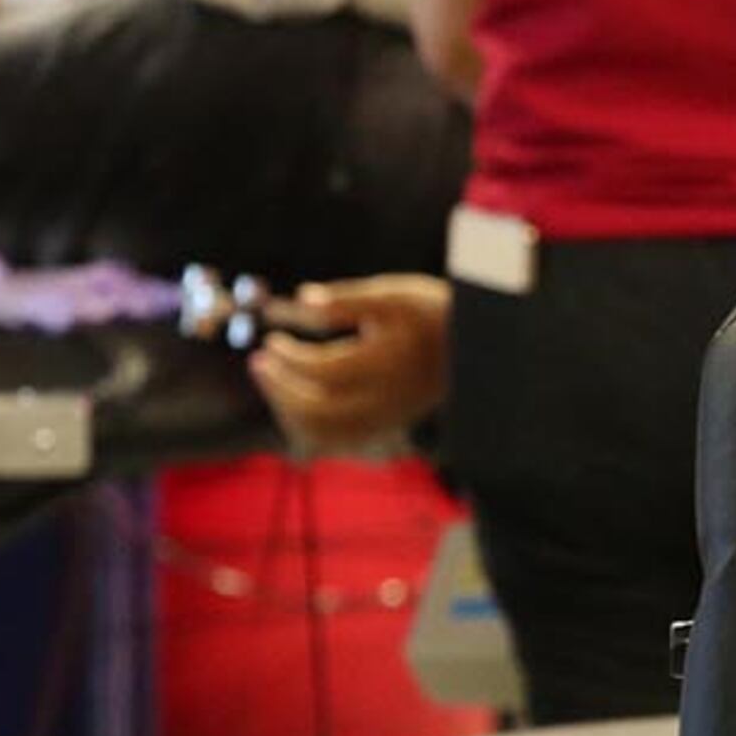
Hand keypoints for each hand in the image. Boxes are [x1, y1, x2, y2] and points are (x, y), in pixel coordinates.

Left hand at [248, 275, 449, 452]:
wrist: (477, 350)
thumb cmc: (432, 313)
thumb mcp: (396, 295)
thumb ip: (348, 299)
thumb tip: (301, 298)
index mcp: (391, 366)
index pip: (327, 373)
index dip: (292, 360)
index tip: (271, 341)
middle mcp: (388, 401)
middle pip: (321, 412)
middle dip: (281, 389)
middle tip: (258, 361)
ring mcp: (386, 420)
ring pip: (325, 433)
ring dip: (289, 410)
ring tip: (270, 378)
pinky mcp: (383, 427)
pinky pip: (336, 439)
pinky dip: (307, 424)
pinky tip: (292, 397)